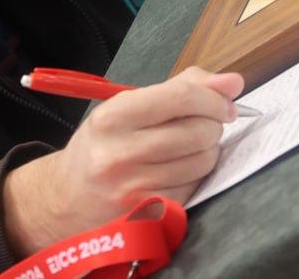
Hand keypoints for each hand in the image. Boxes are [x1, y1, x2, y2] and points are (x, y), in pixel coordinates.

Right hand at [2, 67, 242, 255]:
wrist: (66, 199)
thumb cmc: (101, 146)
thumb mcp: (124, 109)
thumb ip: (178, 90)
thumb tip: (232, 82)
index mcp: (111, 118)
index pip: (179, 98)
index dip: (212, 98)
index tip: (223, 102)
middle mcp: (120, 154)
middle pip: (198, 131)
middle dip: (212, 124)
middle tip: (203, 124)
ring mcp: (135, 189)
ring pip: (203, 161)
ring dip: (207, 150)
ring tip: (188, 147)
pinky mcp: (150, 215)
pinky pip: (195, 187)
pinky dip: (196, 175)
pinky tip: (178, 170)